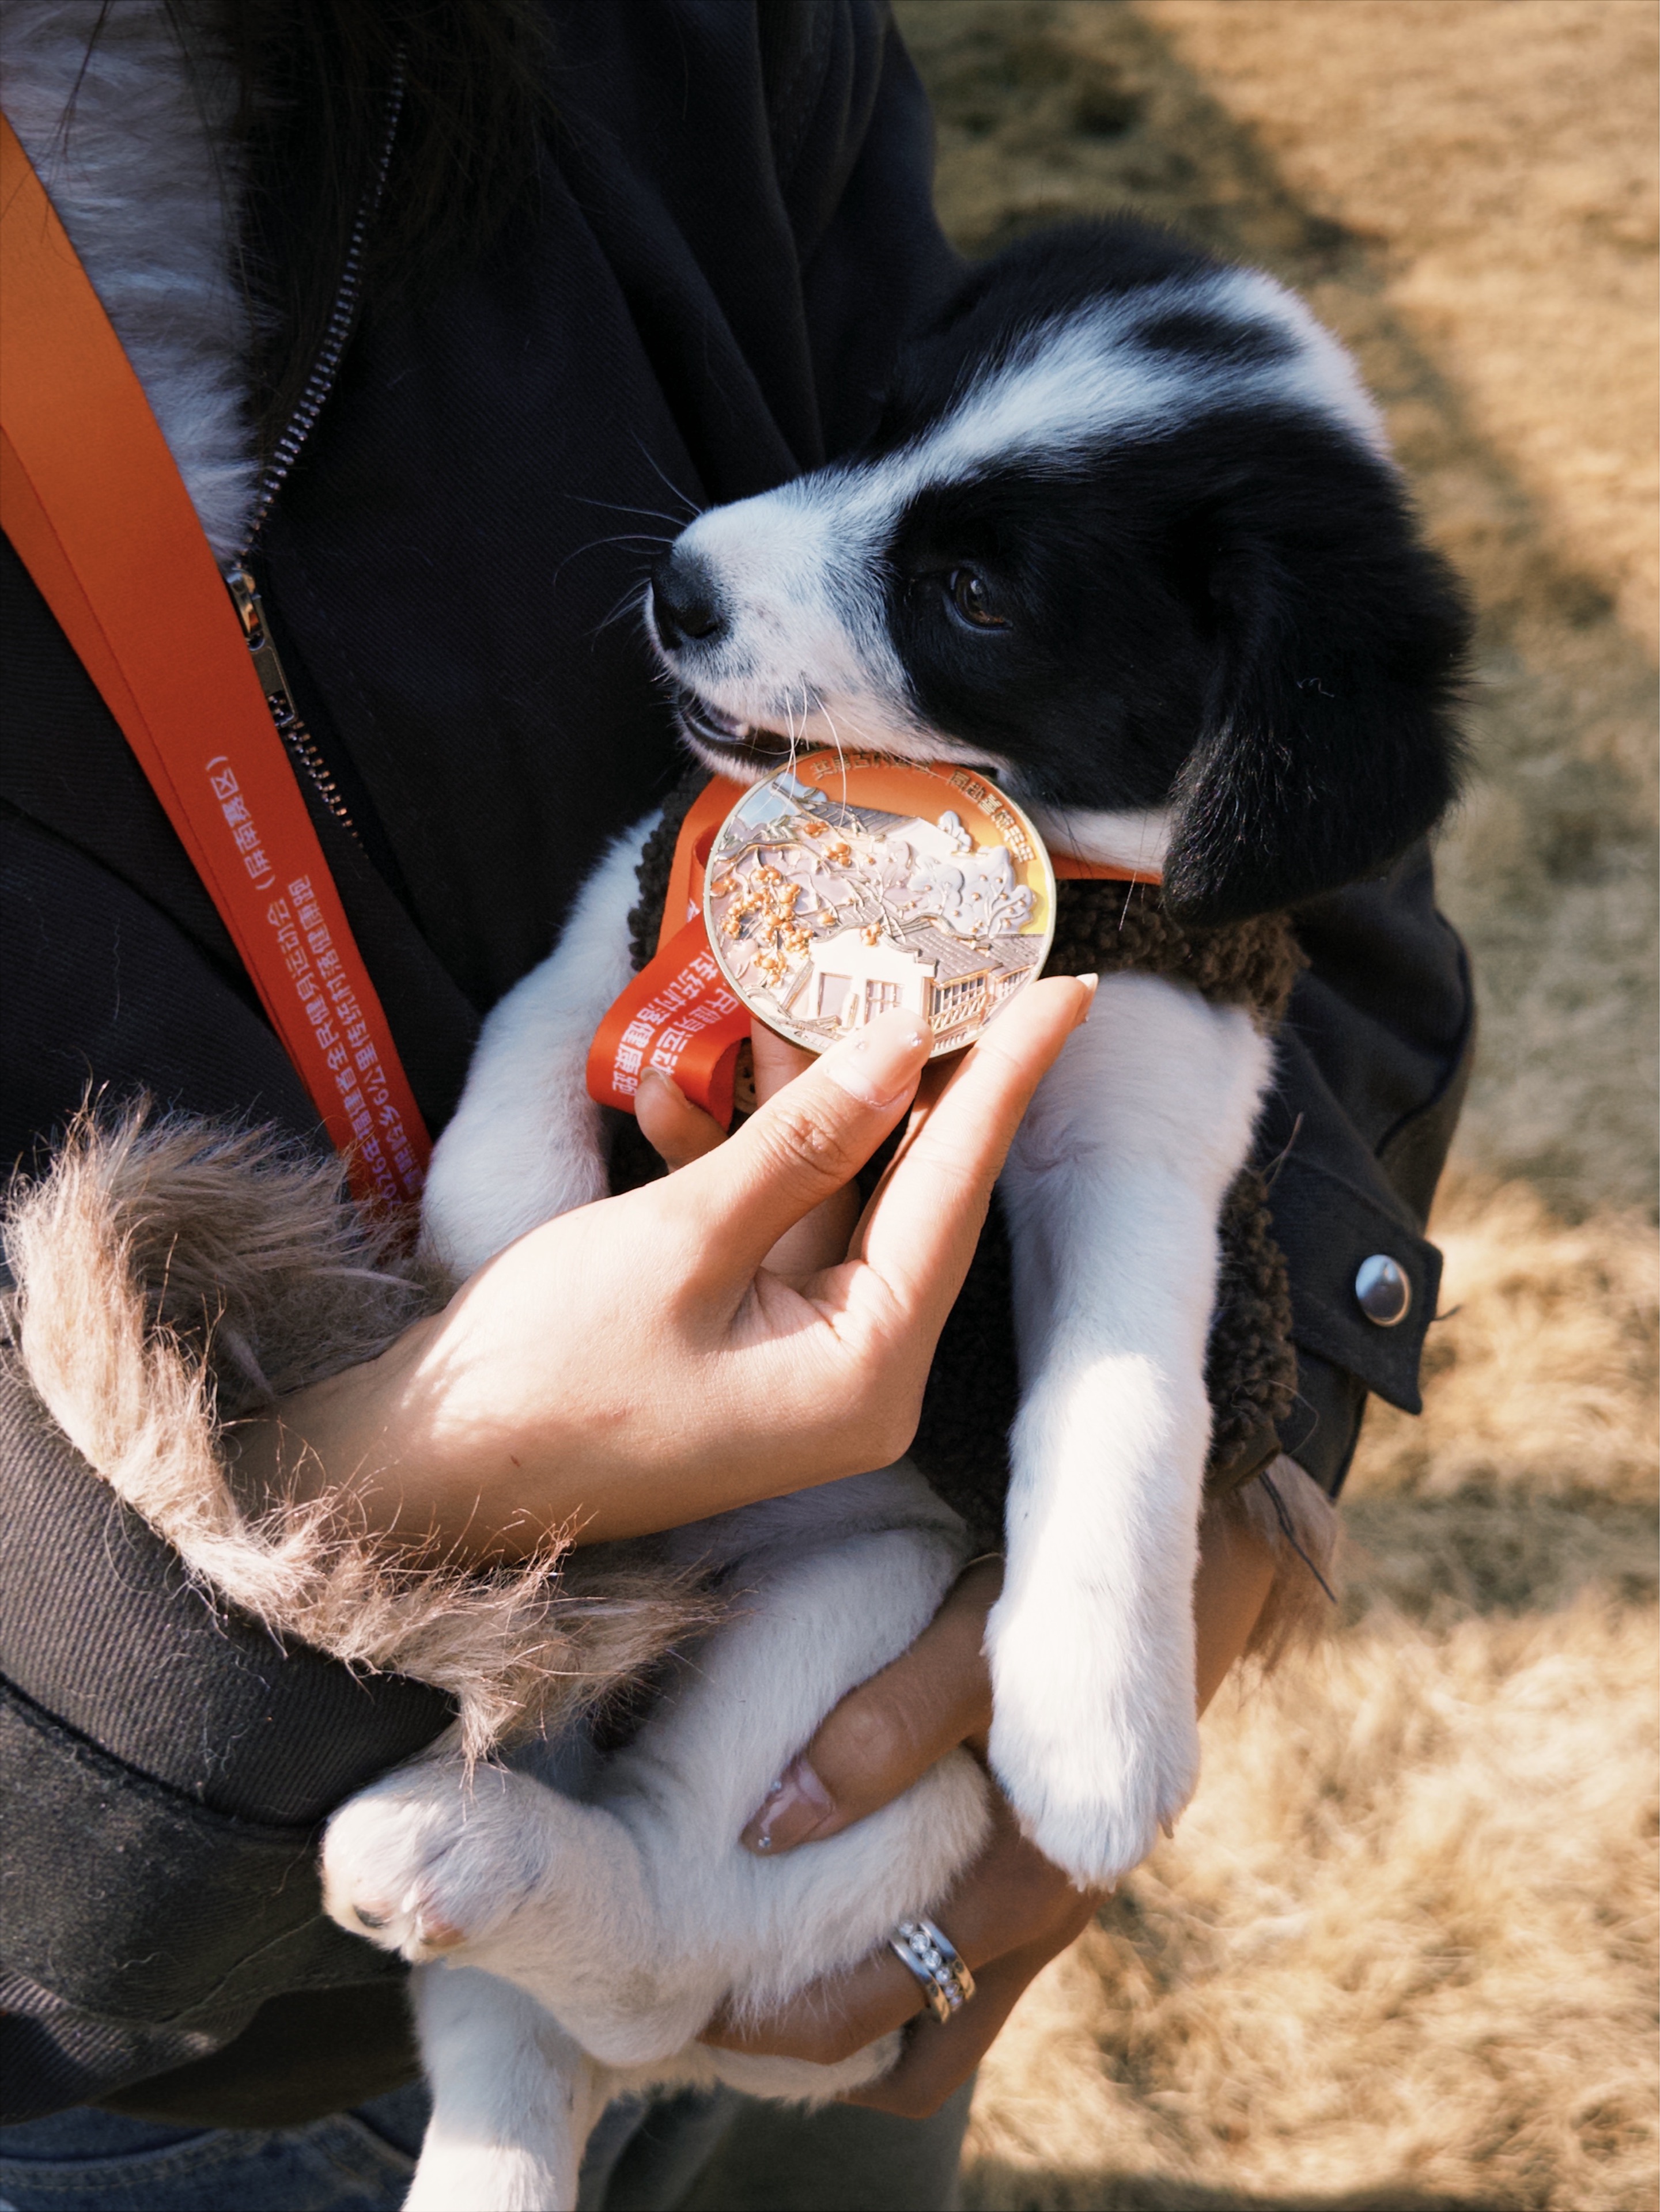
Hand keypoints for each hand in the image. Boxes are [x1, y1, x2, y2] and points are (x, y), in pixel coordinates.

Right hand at [244, 980, 1091, 1554]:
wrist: (420, 1470)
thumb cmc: (545, 1374)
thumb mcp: (681, 1239)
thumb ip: (802, 1144)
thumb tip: (898, 1048)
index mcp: (864, 1376)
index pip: (955, 1197)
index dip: (1004, 1081)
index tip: (1063, 990)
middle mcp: (854, 1378)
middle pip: (909, 1194)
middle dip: (904, 1075)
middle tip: (944, 966)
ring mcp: (798, 1363)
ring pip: (833, 1199)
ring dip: (801, 1103)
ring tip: (786, 996)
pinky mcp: (743, 1343)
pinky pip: (768, 1229)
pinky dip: (733, 1162)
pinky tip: (671, 1092)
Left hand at [699, 1487, 1279, 2114]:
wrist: (1174, 1573)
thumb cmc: (1062, 1605)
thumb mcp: (973, 1649)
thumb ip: (881, 1731)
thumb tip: (767, 1826)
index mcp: (1020, 1887)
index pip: (872, 2019)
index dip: (764, 2029)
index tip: (675, 1998)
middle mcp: (1043, 1924)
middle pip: (910, 2061)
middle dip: (800, 2050)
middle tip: (696, 2003)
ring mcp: (1054, 1910)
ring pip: (944, 2022)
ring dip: (855, 2025)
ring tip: (754, 1979)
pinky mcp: (1051, 1875)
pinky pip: (968, 1973)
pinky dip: (900, 1979)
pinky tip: (832, 1922)